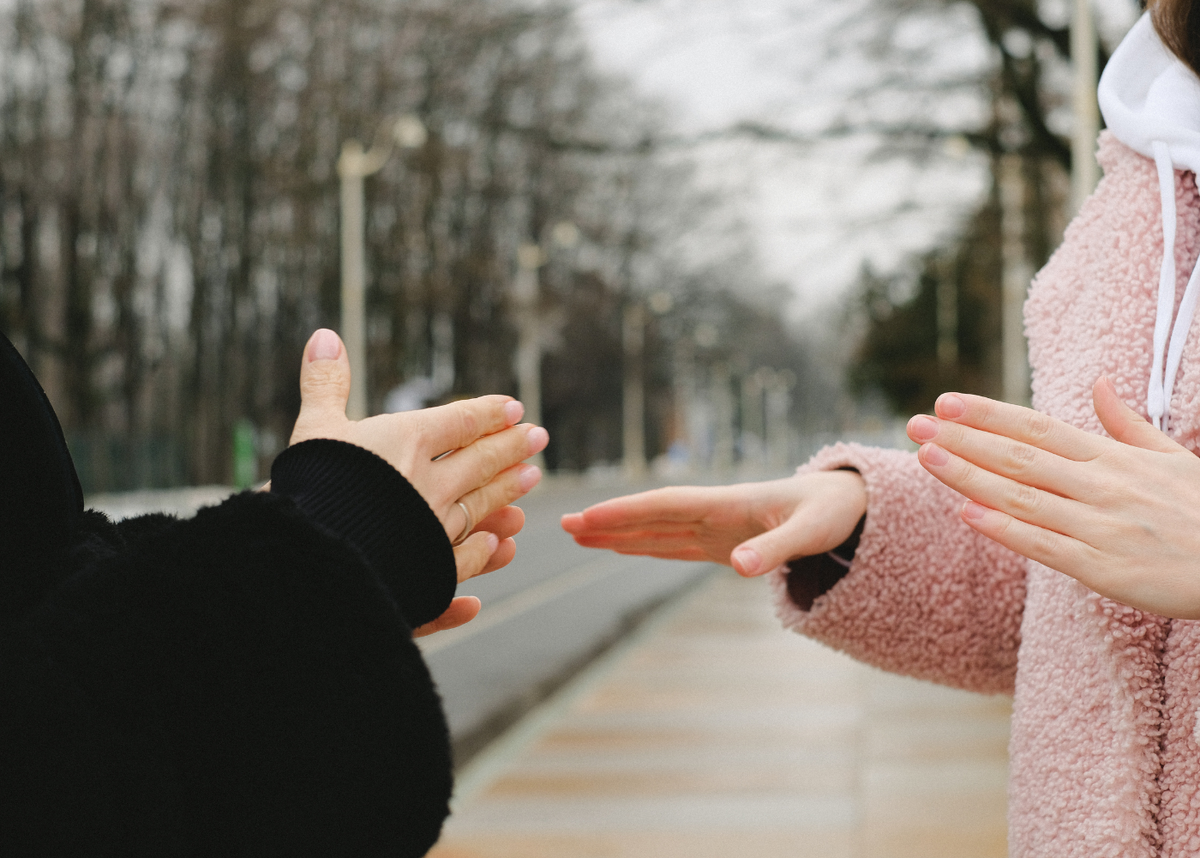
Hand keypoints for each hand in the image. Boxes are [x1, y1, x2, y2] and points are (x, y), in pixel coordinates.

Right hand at [291, 329, 548, 629]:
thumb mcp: (313, 428)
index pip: (460, 422)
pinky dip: (484, 549)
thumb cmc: (306, 487)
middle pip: (480, 460)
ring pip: (482, 504)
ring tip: (533, 476)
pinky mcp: (429, 569)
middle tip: (539, 437)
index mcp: (408, 441)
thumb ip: (325, 383)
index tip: (513, 408)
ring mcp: (434, 528)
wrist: (310, 557)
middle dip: (511, 446)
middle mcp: (430, 482)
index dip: (488, 413)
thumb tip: (325, 335)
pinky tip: (499, 545)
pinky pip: (465, 557)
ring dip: (508, 489)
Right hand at [560, 470, 866, 575]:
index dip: (625, 513)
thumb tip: (737, 566)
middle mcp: (714, 513)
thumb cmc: (832, 512)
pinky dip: (645, 544)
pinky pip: (674, 543)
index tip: (588, 518)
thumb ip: (774, 549)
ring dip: (619, 532)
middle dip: (608, 520)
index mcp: (727, 504)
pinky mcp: (723, 542)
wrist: (850, 503)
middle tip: (562, 524)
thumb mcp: (810, 533)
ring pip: (656, 529)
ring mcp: (715, 527)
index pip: (664, 507)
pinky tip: (623, 546)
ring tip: (578, 534)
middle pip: (650, 516)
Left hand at [907, 377, 1199, 617]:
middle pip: (1019, 457)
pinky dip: (1006, 529)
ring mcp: (1102, 527)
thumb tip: (1098, 384)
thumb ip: (1127, 424)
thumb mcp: (1172, 457)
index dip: (989, 415)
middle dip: (963, 439)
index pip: (1037, 428)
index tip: (946, 402)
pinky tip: (967, 514)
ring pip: (1023, 497)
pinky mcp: (1106, 570)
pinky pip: (1046, 547)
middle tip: (915, 425)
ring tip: (927, 457)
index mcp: (1113, 459)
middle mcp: (1102, 487)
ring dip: (970, 477)